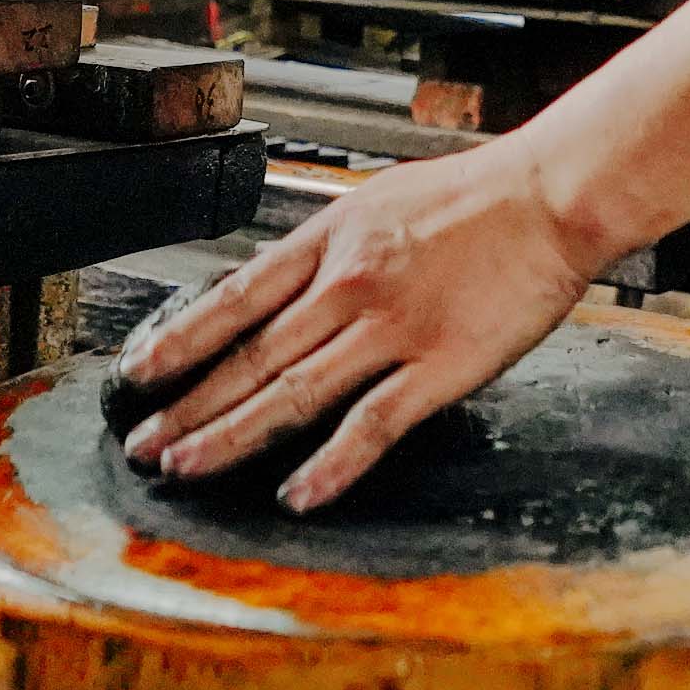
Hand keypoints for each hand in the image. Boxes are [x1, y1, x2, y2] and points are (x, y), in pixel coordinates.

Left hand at [115, 140, 595, 511]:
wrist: (551, 195)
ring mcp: (392, 329)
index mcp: (330, 239)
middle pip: (250, 355)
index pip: (234, 296)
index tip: (138, 373)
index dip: (179, 340)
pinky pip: (372, 424)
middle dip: (187, 404)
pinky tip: (296, 493)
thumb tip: (272, 288)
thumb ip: (325, 250)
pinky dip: (329, 464)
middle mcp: (348, 285)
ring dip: (230, 435)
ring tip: (184, 467)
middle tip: (143, 442)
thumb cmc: (475, 196)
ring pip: (292, 393)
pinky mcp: (439, 367)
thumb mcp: (377, 201)